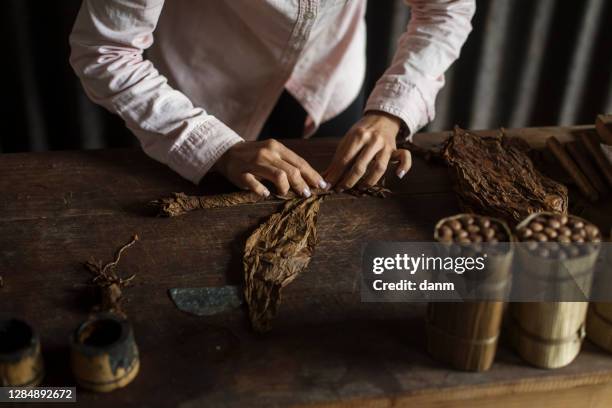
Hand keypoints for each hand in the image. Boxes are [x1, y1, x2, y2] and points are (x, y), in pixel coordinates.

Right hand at [213, 139, 327, 196]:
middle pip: (292, 170)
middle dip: (302, 184)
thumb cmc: (255, 155)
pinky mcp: (241, 173)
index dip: (312, 175)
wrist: (227, 152)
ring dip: (285, 188)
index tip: (322, 185)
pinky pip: (255, 184)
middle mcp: (267, 153)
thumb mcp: (272, 153)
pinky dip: (262, 190)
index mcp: (277, 147)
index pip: (299, 162)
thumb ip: (288, 163)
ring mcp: (254, 163)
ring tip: (285, 193)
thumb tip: (310, 179)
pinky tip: (265, 194)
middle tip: (306, 194)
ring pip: (278, 175)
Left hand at [324, 112, 411, 189]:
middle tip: (341, 189)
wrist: (381, 117)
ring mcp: (386, 145)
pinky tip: (399, 175)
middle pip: (360, 166)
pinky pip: (405, 157)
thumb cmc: (361, 131)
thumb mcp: (347, 140)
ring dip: (369, 181)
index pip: (344, 159)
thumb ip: (338, 158)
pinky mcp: (396, 148)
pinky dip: (404, 166)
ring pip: (379, 167)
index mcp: (358, 136)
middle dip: (348, 181)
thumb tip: (326, 178)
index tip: (328, 185)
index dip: (335, 174)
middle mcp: (373, 140)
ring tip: (360, 188)